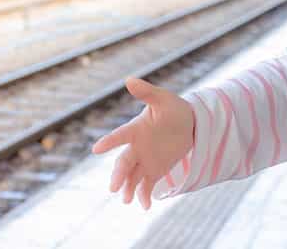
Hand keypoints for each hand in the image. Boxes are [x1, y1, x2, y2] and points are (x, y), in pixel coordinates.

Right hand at [91, 77, 194, 209]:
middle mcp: (136, 148)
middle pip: (124, 162)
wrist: (189, 125)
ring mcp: (144, 161)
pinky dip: (144, 196)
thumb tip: (129, 79)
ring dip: (128, 188)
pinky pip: (146, 186)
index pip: (120, 136)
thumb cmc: (173, 109)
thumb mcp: (163, 99)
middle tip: (114, 187)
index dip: (109, 142)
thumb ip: (147, 92)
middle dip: (119, 174)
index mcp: (135, 130)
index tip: (97, 149)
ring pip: (132, 177)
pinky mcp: (154, 171)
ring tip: (127, 199)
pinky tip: (145, 206)